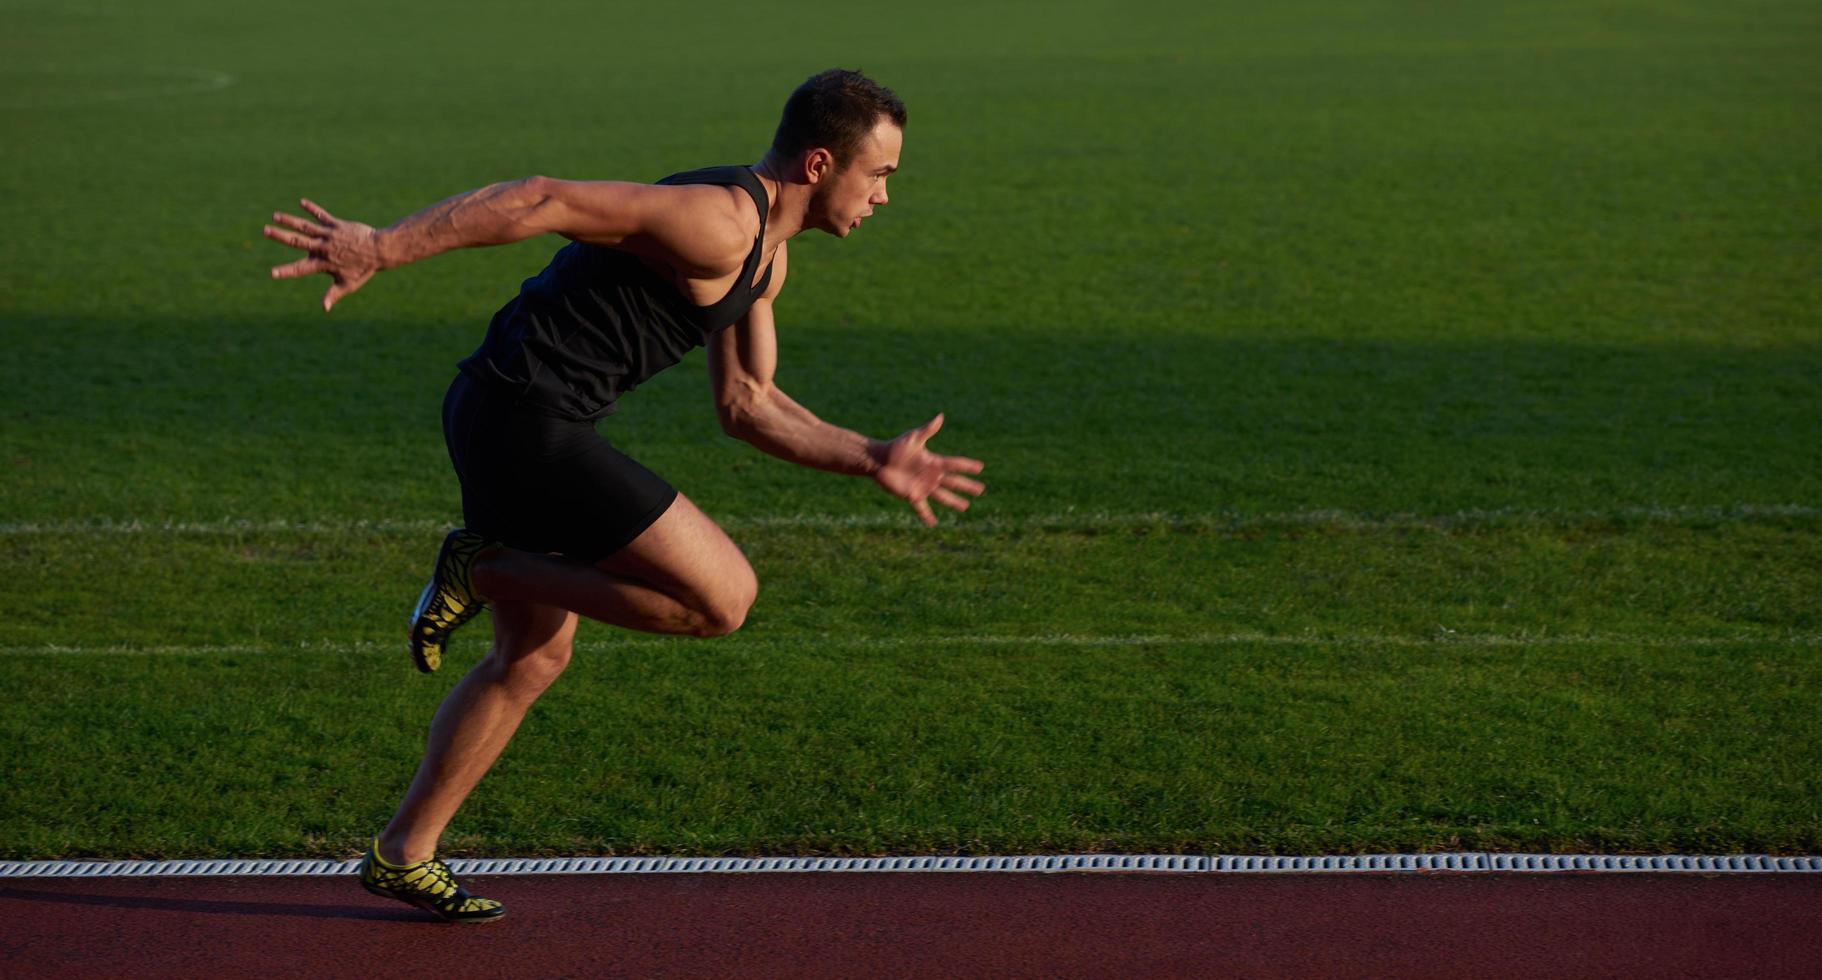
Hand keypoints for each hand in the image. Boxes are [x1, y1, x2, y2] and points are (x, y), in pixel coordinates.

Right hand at [264, 199, 382, 311]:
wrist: (379, 251)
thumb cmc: (363, 269)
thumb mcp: (348, 285)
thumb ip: (333, 295)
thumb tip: (324, 309)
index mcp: (323, 263)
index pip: (300, 269)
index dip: (286, 272)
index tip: (272, 273)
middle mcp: (323, 248)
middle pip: (297, 241)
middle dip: (280, 236)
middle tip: (265, 230)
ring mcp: (329, 235)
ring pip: (305, 226)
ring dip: (289, 220)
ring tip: (275, 216)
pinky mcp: (336, 225)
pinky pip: (321, 216)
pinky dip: (312, 208)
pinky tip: (301, 202)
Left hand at [872, 413, 985, 526]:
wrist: (878, 460)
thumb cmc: (895, 447)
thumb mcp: (913, 438)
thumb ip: (927, 430)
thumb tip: (940, 416)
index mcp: (934, 462)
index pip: (955, 464)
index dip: (967, 466)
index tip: (980, 467)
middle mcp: (931, 475)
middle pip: (953, 482)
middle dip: (967, 486)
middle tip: (981, 490)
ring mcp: (923, 486)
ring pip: (943, 497)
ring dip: (954, 502)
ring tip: (965, 507)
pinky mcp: (912, 495)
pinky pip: (921, 508)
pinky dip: (927, 516)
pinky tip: (933, 523)